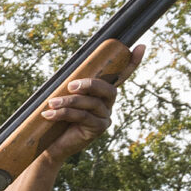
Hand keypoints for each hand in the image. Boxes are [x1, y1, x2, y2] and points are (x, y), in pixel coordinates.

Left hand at [37, 43, 141, 167]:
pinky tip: (49, 114)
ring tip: (51, 103)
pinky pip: (83, 116)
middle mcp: (107, 103)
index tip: (140, 46)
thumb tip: (69, 78)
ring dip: (69, 102)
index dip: (132, 62)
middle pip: (108, 89)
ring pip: (92, 103)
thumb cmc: (56, 117)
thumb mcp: (62, 97)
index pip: (120, 76)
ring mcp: (105, 117)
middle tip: (70, 86)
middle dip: (90, 85)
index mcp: (101, 93)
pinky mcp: (98, 129)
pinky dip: (64, 113)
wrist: (50, 144)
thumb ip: (70, 86)